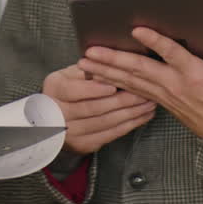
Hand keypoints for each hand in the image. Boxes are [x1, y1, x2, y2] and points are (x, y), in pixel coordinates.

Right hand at [42, 64, 156, 154]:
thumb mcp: (72, 72)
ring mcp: (71, 132)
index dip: (93, 90)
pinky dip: (130, 125)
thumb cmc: (70, 87)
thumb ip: (88, 67)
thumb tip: (109, 59)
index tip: (112, 86)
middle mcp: (58, 112)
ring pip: (105, 122)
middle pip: (92, 108)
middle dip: (121, 101)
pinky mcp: (84, 144)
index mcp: (54, 88)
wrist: (57, 115)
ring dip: (130, 113)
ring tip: (148, 102)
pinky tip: (142, 115)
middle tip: (142, 92)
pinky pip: (110, 134)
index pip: (72, 90)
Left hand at [77, 22, 202, 138]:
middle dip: (113, 59)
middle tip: (90, 50)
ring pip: (131, 80)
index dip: (155, 41)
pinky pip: (132, 89)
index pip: (172, 55)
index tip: (137, 30)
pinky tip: (97, 76)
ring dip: (106, 70)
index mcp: (195, 76)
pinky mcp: (160, 100)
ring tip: (84, 61)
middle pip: (140, 69)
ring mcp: (164, 94)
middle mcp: (175, 85)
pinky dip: (113, 81)